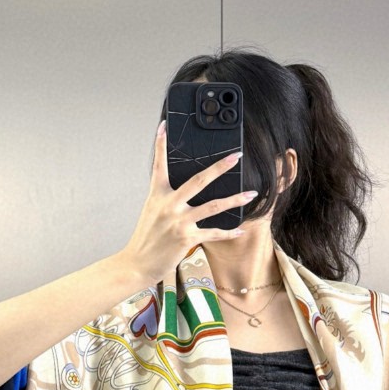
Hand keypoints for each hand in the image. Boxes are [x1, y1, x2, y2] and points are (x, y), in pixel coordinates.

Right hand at [120, 120, 256, 286]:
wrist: (137, 263)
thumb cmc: (146, 238)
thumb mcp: (152, 212)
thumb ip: (166, 199)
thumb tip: (183, 191)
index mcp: (157, 195)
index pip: (158, 165)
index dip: (160, 144)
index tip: (164, 126)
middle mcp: (169, 205)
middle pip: (199, 180)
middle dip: (219, 167)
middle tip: (235, 157)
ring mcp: (179, 221)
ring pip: (213, 206)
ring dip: (235, 199)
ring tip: (250, 194)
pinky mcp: (187, 238)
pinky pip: (213, 233)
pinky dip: (228, 232)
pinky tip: (240, 230)